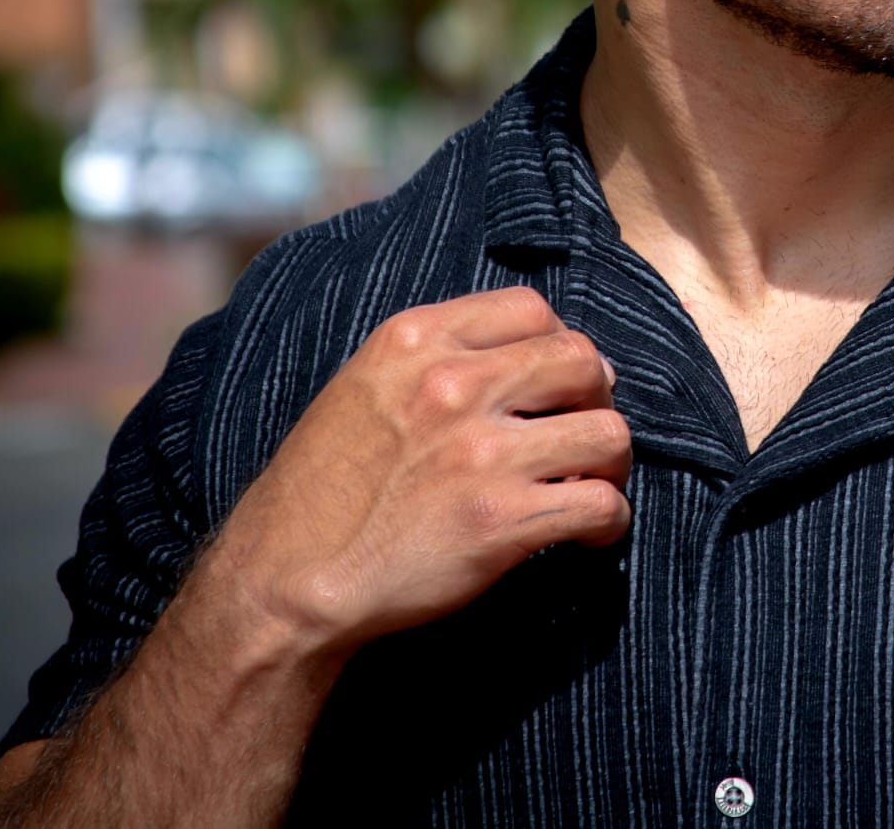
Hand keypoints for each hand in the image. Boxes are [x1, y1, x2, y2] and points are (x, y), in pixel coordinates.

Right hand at [197, 285, 630, 660]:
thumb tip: (525, 354)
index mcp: (418, 339)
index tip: (557, 381)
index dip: (558, 343)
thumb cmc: (321, 491)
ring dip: (612, 461)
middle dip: (597, 396)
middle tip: (585, 429)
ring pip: (608, 432)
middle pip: (582, 360)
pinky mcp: (499, 521)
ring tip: (595, 482)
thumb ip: (436, 356)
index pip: (532, 308)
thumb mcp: (364, 385)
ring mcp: (480, 453)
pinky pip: (600, 505)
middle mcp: (454, 384)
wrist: (280, 584)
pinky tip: (592, 534)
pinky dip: (610, 521)